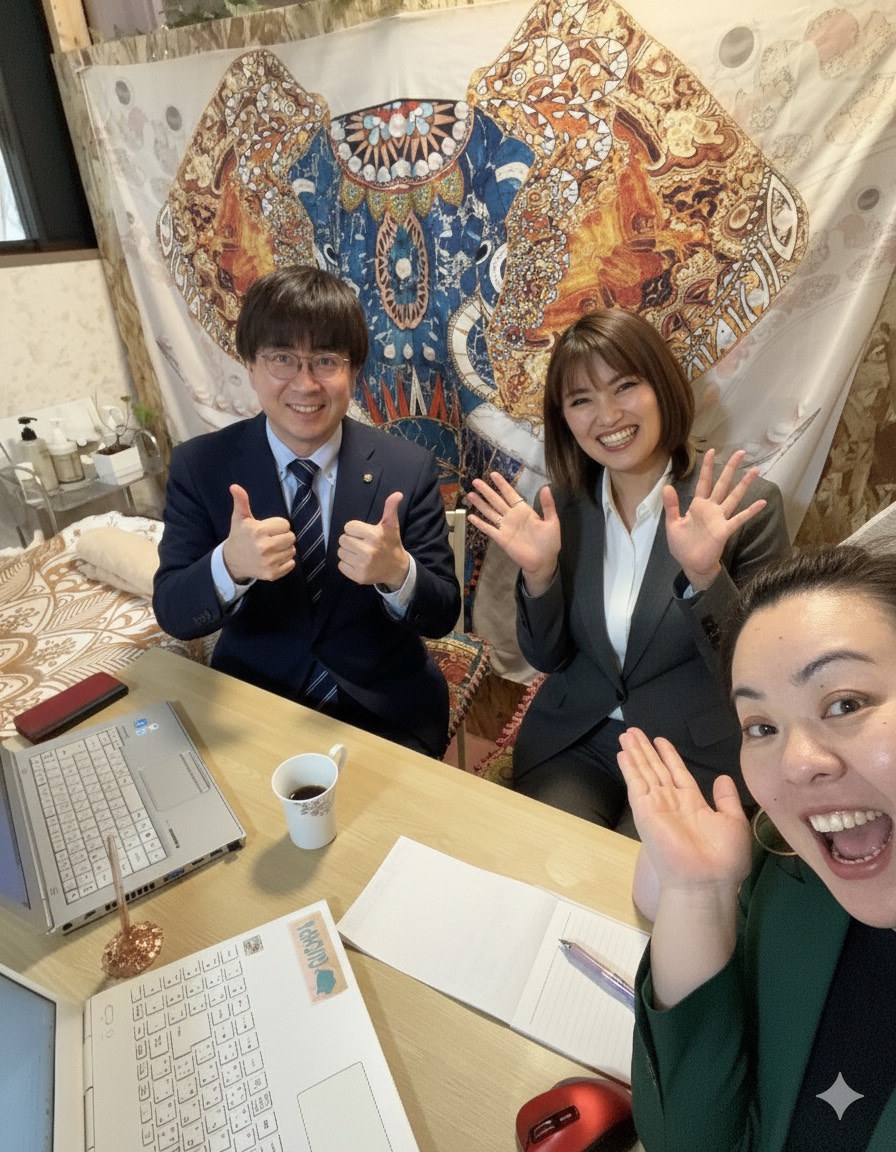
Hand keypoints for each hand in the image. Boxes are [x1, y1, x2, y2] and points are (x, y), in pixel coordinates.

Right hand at [222, 484, 295, 582]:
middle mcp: (264, 547)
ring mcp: (269, 562)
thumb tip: (234, 486)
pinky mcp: (272, 574)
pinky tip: (274, 559)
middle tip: (271, 539)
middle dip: (283, 537)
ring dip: (285, 549)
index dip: (278, 526)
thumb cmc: (239, 536)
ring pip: (292, 551)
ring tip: (272, 549)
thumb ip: (241, 502)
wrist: (232, 561)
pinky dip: (286, 562)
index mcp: (259, 531)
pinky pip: (291, 564)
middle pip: (291, 537)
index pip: (285, 524)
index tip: (267, 529)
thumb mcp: (240, 518)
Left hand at [338, 491, 409, 588]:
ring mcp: (363, 565)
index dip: (355, 530)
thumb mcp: (391, 525)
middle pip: (342, 539)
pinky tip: (358, 563)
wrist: (397, 569)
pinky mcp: (358, 576)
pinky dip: (347, 564)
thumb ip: (390, 508)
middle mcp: (368, 551)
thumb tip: (397, 494)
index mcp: (374, 535)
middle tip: (361, 544)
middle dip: (350, 541)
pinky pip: (341, 566)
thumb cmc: (390, 544)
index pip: (348, 527)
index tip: (364, 534)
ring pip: (340, 552)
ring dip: (347, 552)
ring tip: (360, 554)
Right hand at [467, 473, 559, 594]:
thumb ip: (548, 505)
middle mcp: (512, 516)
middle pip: (496, 500)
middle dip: (486, 491)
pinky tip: (471, 517)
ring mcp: (505, 527)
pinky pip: (488, 529)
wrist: (543, 562)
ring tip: (470, 494)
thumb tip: (547, 487)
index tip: (493, 474)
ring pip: (490, 512)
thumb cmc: (549, 542)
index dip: (502, 484)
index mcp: (524, 510)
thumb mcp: (552, 522)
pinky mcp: (501, 539)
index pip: (510, 494)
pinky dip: (480, 523)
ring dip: (480, 504)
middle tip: (475, 481)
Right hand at [617, 728, 750, 896]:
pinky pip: (636, 785)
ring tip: (626, 735)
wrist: (707, 881)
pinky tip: (623, 753)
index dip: (669, 756)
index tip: (660, 740)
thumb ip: (726, 798)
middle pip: (656, 770)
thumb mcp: (733, 822)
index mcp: (692, 805)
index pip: (677, 773)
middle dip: (646, 750)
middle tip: (634, 731)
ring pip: (644, 773)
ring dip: (635, 753)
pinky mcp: (645, 811)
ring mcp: (656, 807)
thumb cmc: (724, 857)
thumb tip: (723, 778)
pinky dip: (629, 768)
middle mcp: (672, 803)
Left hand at [664, 448, 766, 589]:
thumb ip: (671, 506)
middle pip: (722, 484)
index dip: (708, 467)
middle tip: (741, 452)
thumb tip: (667, 486)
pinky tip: (761, 503)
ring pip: (734, 497)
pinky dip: (750, 511)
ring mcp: (720, 518)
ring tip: (755, 470)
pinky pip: (739, 518)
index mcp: (697, 505)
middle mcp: (711, 509)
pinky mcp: (724, 530)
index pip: (704, 482)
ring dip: (744, 484)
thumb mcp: (672, 524)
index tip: (712, 451)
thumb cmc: (682, 545)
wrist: (691, 564)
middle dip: (730, 468)